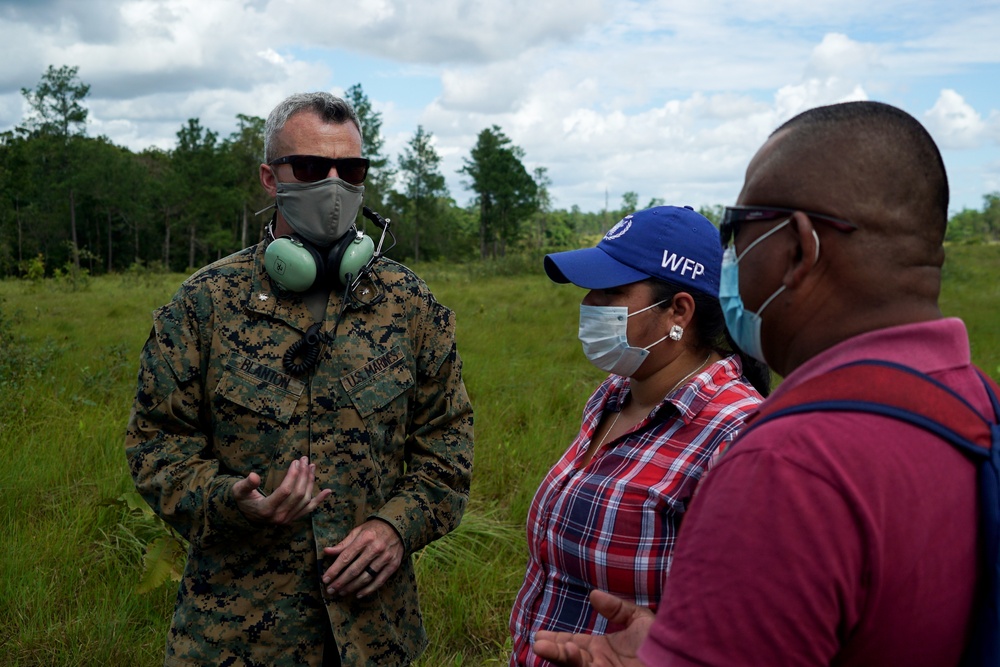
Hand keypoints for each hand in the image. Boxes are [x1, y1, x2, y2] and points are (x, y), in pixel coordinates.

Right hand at [233, 456, 331, 524]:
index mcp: (266, 509)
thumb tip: (253, 475)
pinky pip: (308, 509)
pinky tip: (327, 491)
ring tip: (311, 466)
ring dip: (310, 482)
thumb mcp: (239, 491)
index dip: (292, 475)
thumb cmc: (243, 500)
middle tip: (305, 460)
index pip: (285, 491)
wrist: (246, 516)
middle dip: (303, 475)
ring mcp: (288, 519)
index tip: (295, 462)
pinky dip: (319, 500)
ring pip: (305, 500)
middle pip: (297, 494)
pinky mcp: (293, 518)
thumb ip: (246, 484)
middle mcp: (279, 516)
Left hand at [322, 519, 403, 597]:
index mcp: (365, 538)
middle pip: (354, 570)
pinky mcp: (393, 565)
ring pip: (366, 577)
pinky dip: (368, 590)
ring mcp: (385, 558)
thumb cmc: (374, 529)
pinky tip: (358, 594)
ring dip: (352, 587)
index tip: (325, 579)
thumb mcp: (358, 531)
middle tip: (331, 590)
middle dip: (340, 582)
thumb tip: (327, 551)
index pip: (346, 557)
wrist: (398, 527)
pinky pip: (379, 581)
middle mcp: (375, 548)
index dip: (334, 570)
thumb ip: (343, 544)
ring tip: (341, 592)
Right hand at [532, 589, 654, 666]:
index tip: (539, 636)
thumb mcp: (640, 620)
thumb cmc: (663, 643)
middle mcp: (598, 663)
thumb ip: (617, 608)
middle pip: (568, 658)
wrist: (679, 661)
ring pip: (575, 666)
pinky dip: (576, 663)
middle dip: (552, 651)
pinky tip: (571, 652)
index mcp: (601, 649)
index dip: (556, 640)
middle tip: (537, 643)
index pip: (572, 644)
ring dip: (559, 657)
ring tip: (542, 647)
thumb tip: (593, 594)